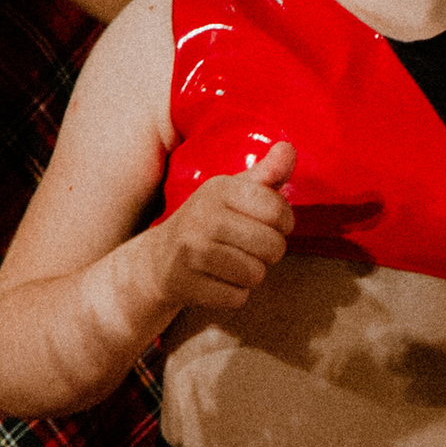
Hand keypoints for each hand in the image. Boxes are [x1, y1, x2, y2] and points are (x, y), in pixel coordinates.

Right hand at [146, 140, 297, 319]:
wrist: (157, 261)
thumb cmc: (209, 222)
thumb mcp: (234, 192)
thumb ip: (267, 173)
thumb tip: (288, 148)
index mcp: (218, 189)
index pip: (278, 210)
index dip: (284, 223)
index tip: (268, 223)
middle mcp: (203, 217)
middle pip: (273, 247)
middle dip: (269, 252)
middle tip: (248, 246)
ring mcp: (192, 253)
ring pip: (256, 275)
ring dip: (251, 273)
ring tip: (231, 262)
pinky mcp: (188, 286)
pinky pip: (238, 297)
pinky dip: (234, 293)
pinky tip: (216, 279)